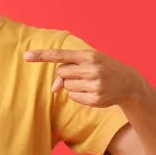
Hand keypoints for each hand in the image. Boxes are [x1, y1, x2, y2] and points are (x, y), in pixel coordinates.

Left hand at [24, 49, 144, 107]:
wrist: (129, 83)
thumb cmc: (104, 69)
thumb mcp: (89, 63)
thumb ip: (68, 69)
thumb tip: (53, 89)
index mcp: (89, 56)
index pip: (60, 55)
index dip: (41, 55)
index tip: (26, 56)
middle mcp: (91, 70)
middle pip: (60, 73)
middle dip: (66, 74)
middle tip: (81, 73)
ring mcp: (94, 86)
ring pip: (66, 86)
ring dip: (72, 85)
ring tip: (89, 82)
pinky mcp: (95, 100)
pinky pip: (73, 97)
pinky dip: (77, 94)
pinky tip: (91, 91)